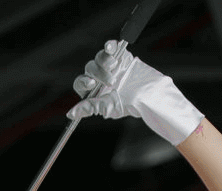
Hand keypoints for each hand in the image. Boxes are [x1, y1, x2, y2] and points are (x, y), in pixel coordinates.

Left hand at [67, 40, 202, 146]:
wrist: (150, 94)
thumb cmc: (130, 104)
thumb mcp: (109, 107)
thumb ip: (90, 107)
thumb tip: (71, 113)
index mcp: (95, 91)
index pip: (81, 83)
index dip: (83, 82)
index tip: (89, 84)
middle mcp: (100, 77)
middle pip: (90, 68)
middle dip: (98, 74)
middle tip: (111, 81)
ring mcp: (110, 66)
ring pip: (99, 57)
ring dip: (104, 62)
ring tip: (115, 67)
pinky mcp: (120, 56)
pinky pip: (109, 47)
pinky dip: (109, 46)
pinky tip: (111, 48)